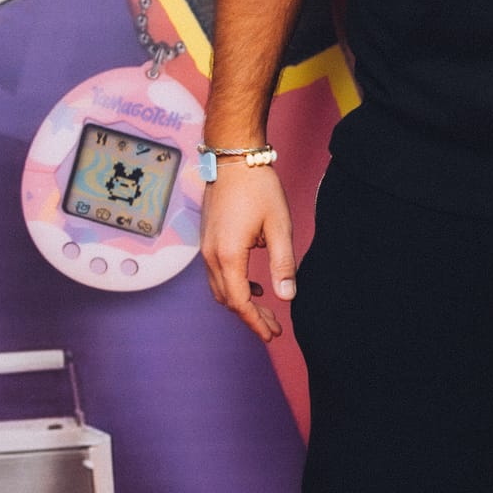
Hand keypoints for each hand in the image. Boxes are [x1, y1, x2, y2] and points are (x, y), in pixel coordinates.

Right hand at [200, 164, 297, 342]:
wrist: (232, 158)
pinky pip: (216, 274)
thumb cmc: (258, 187)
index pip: (240, 302)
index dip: (256, 322)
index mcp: (228, 255)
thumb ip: (283, 264)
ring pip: (220, 288)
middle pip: (228, 299)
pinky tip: (255, 285)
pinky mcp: (207, 240)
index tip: (272, 334)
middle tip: (273, 328)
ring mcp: (205, 247)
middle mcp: (210, 255)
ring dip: (241, 302)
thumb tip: (286, 297)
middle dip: (250, 316)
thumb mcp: (279, 226)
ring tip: (266, 310)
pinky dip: (234, 286)